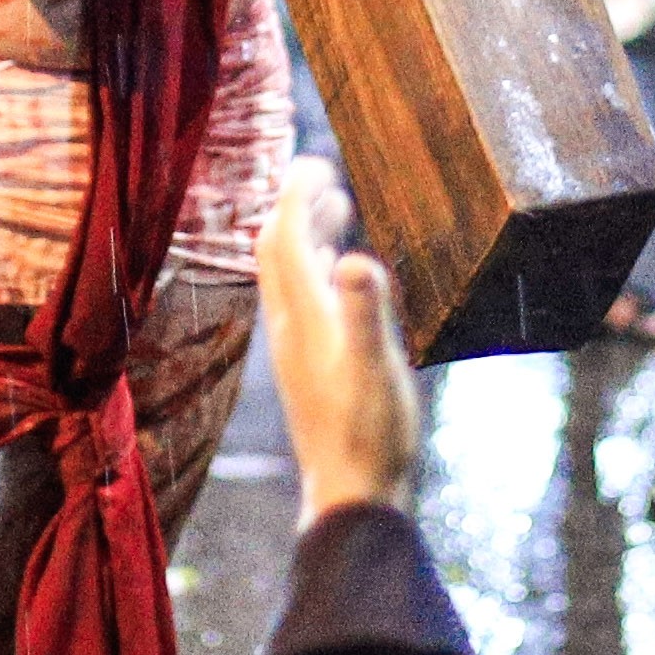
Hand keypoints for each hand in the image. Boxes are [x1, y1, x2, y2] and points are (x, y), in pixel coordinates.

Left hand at [252, 170, 423, 515]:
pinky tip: (347, 281)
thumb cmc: (370, 433)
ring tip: (338, 210)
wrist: (350, 494)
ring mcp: (299, 348)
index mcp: (303, 317)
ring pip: (291, 277)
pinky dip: (321, 272)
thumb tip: (354, 257)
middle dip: (296, 207)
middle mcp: (291, 327)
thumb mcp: (376, 367)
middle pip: (278, 251)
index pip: (284, 238)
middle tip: (325, 174)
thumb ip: (366, 311)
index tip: (313, 161)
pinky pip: (308, 302)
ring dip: (307, 236)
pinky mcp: (312, 367)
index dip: (295, 195)